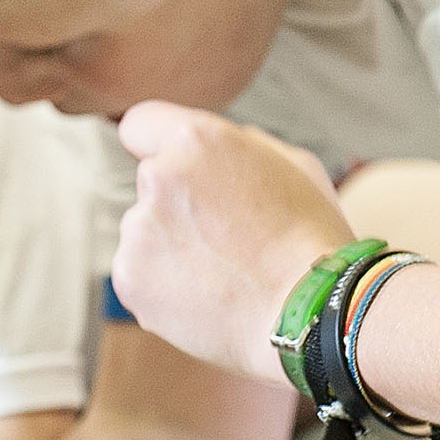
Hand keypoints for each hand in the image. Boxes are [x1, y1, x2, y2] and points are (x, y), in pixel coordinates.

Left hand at [111, 103, 351, 381]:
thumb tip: (209, 152)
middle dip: (178, 203)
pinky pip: (140, 274)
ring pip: (145, 231)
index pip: (140, 125)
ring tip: (223, 272)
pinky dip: (164, 286)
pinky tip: (207, 296)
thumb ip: (239, 145)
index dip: (158, 145)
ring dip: (171, 246)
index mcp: (195, 139)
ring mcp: (139, 229)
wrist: (307, 314)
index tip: (177, 170)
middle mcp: (158, 177)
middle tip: (226, 236)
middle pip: (152, 184)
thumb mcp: (292, 164)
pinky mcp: (129, 277)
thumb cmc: (310, 238)